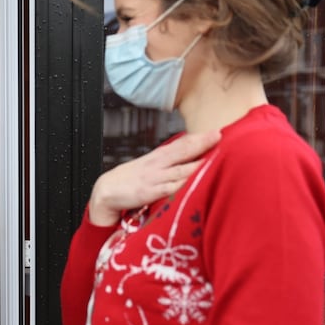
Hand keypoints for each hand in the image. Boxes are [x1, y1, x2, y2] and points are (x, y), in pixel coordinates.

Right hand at [88, 130, 220, 225]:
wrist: (106, 191)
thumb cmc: (129, 179)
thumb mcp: (148, 165)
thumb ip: (167, 161)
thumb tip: (188, 154)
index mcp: (158, 156)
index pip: (181, 144)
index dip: (198, 138)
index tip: (215, 132)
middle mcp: (158, 164)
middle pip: (183, 151)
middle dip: (201, 144)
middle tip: (218, 136)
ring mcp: (155, 178)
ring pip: (180, 169)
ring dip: (197, 164)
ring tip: (214, 158)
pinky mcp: (150, 192)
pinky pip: (170, 188)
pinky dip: (183, 184)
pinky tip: (194, 181)